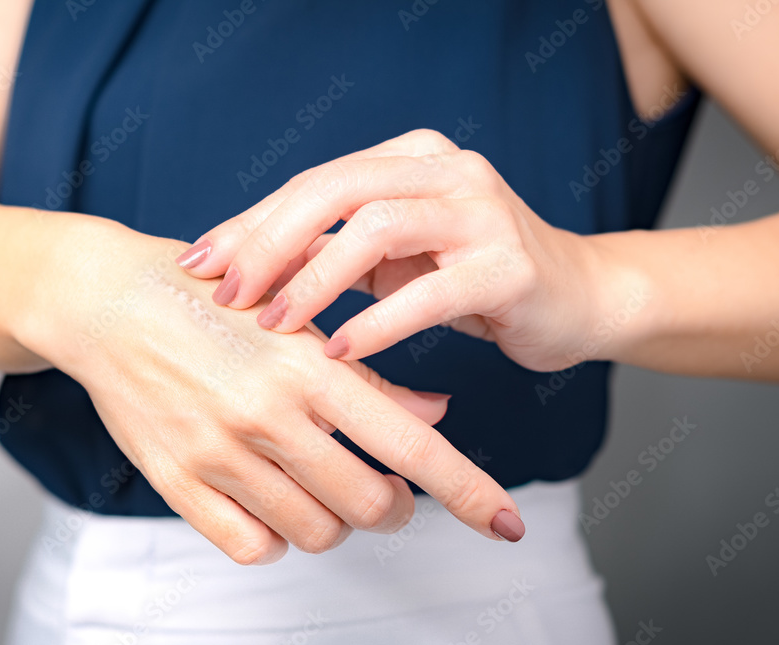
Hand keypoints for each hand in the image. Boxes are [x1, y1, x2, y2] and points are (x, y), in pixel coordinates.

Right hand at [12, 215, 525, 564]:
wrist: (106, 301)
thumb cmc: (212, 299)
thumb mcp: (298, 315)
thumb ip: (371, 372)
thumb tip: (436, 413)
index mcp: (309, 365)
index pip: (413, 444)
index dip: (470, 491)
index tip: (507, 524)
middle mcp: (269, 415)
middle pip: (372, 504)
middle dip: (396, 506)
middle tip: (390, 490)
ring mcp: (220, 454)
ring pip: (318, 531)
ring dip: (338, 520)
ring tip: (325, 485)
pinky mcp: (178, 482)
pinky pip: (254, 547)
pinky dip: (280, 537)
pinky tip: (276, 503)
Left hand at [179, 129, 627, 372]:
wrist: (579, 297)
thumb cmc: (472, 279)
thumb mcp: (394, 258)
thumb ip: (331, 252)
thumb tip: (239, 269)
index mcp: (411, 158)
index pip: (314, 183)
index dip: (251, 222)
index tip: (200, 263)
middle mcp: (447, 169)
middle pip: (336, 190)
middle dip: (270, 242)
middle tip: (226, 295)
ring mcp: (483, 211)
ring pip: (378, 227)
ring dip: (315, 279)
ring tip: (274, 324)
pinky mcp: (510, 265)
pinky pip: (428, 292)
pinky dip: (375, 323)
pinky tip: (337, 351)